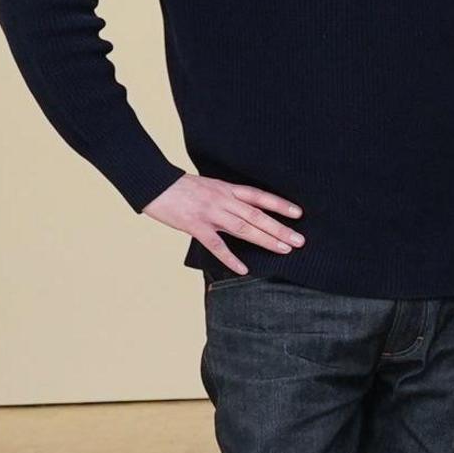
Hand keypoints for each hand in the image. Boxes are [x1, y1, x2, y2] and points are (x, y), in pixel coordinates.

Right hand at [142, 173, 302, 273]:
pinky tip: (243, 269)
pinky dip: (231, 258)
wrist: (154, 183)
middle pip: (257, 215)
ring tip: (284, 250)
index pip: (259, 196)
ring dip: (265, 240)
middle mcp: (223, 200)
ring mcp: (210, 213)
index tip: (298, 213)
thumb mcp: (210, 185)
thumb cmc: (181, 187)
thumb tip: (245, 208)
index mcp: (227, 189)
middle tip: (299, 241)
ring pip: (243, 228)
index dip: (279, 204)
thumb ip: (227, 196)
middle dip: (280, 228)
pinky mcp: (195, 226)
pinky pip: (216, 245)